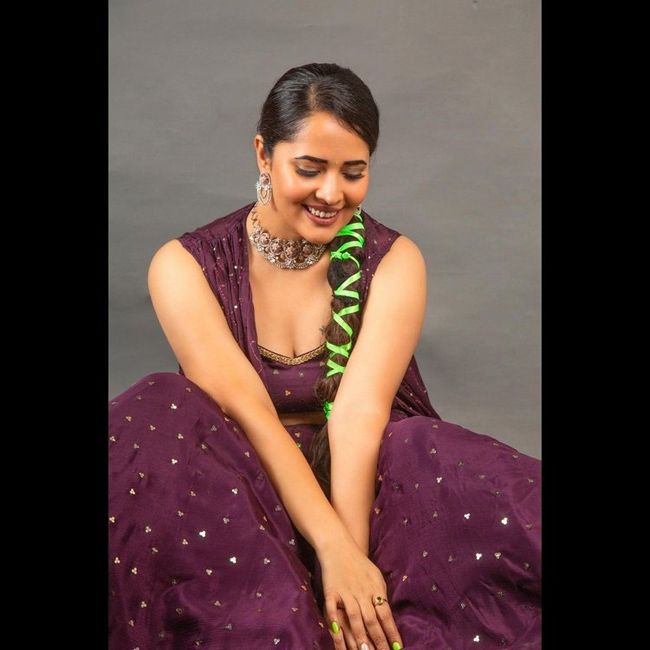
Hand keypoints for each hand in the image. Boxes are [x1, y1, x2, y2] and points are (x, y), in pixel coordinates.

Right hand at [317, 533, 403, 649]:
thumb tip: (387, 615)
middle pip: (371, 620)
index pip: (386, 615)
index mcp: (374, 589)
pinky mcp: (331, 593)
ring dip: (360, 637)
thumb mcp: (375, 576)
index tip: (397, 648)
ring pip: (354, 618)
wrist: (339, 546)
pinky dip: (335, 625)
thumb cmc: (359, 563)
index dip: (392, 632)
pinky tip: (337, 637)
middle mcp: (361, 593)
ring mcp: (345, 593)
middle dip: (378, 641)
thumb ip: (381, 595)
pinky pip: (333, 612)